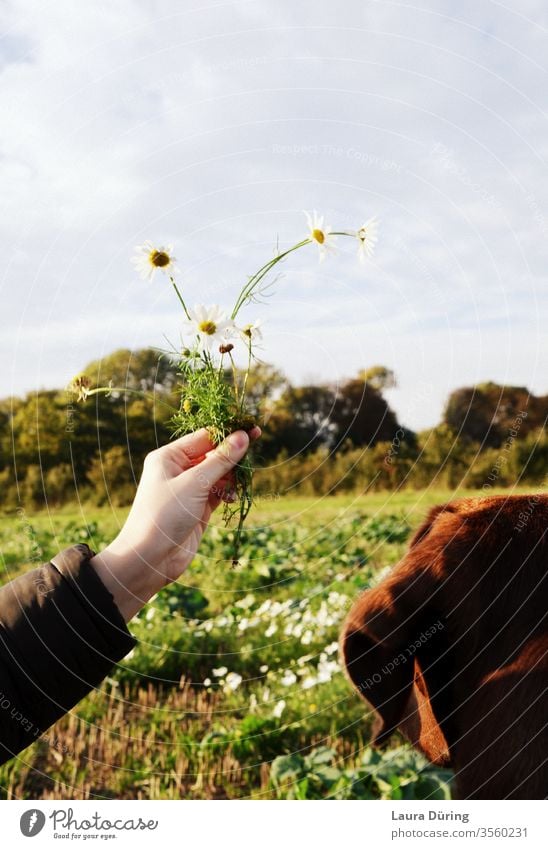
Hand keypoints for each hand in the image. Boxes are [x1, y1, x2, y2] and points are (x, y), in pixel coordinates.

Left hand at [90, 427, 258, 621]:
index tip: (253, 430)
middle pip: (213, 454)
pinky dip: (227, 493)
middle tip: (253, 456)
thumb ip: (221, 460)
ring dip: (231, 477)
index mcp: (169, 457)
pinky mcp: (197, 508)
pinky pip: (218, 492)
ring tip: (240, 484)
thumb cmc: (164, 515)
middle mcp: (177, 470)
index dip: (228, 434)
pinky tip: (231, 498)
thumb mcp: (194, 484)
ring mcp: (188, 490)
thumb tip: (243, 436)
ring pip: (218, 474)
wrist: (149, 559)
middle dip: (232, 456)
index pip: (204, 437)